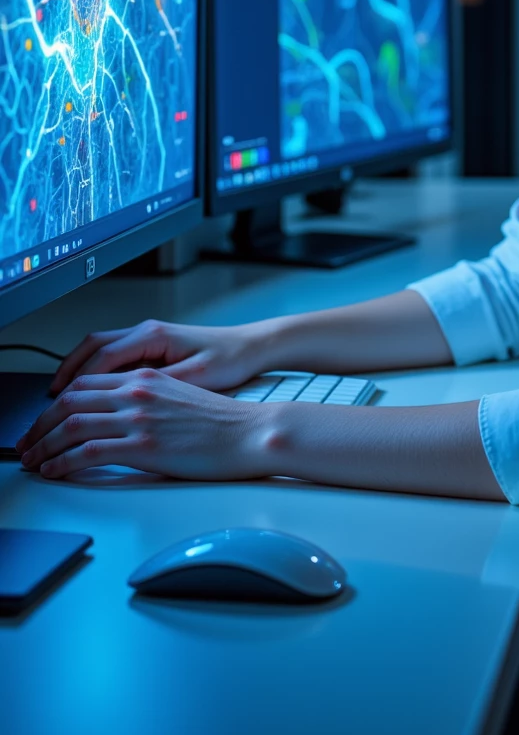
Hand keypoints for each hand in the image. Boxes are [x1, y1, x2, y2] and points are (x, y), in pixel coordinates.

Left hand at [17, 369, 272, 480]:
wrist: (248, 432)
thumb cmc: (222, 421)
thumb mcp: (180, 396)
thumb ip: (147, 399)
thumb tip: (119, 417)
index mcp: (145, 378)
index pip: (84, 384)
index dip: (56, 403)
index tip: (44, 420)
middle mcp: (136, 391)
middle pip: (70, 401)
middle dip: (40, 424)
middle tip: (27, 443)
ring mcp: (137, 418)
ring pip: (71, 425)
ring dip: (44, 445)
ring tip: (33, 461)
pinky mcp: (141, 446)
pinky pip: (87, 453)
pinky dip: (62, 463)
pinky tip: (54, 471)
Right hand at [49, 318, 274, 394]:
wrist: (253, 346)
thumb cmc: (231, 359)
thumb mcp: (197, 377)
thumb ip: (161, 384)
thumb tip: (127, 397)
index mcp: (153, 335)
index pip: (101, 356)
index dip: (76, 381)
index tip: (59, 403)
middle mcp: (147, 331)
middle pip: (91, 347)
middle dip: (67, 373)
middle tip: (48, 402)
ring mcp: (149, 337)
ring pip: (100, 349)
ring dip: (78, 370)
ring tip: (61, 398)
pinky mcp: (154, 347)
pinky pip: (114, 355)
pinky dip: (96, 371)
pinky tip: (91, 392)